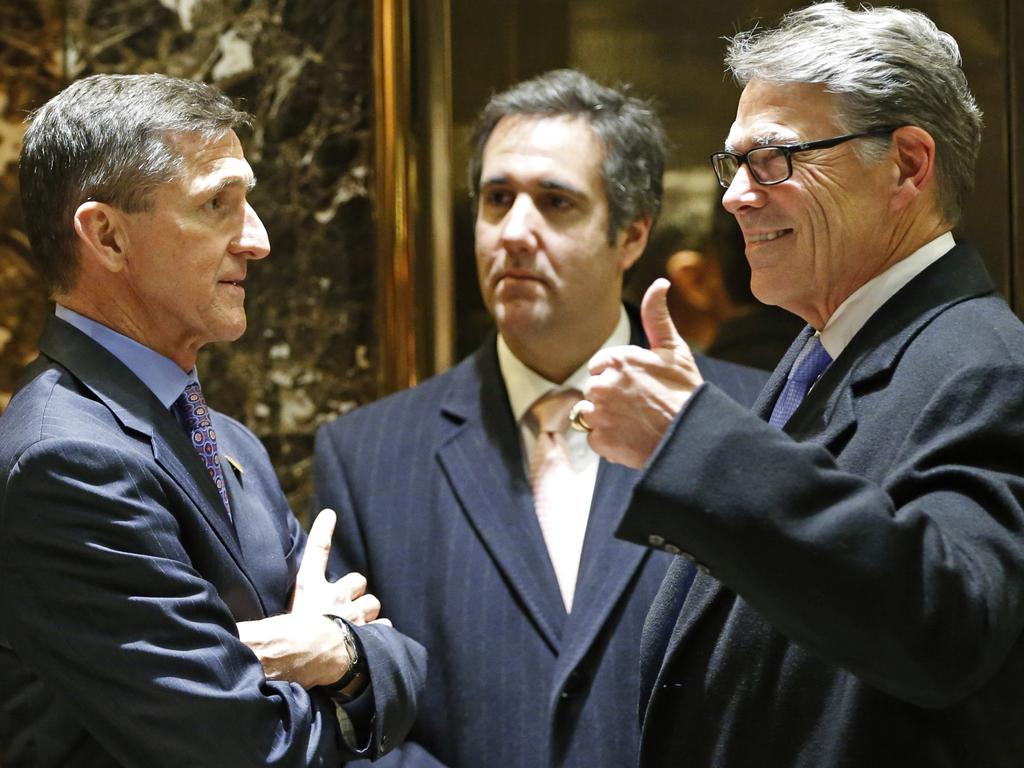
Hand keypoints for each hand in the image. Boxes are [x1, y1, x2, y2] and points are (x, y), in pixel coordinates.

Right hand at [237, 509, 387, 690]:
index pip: (317, 551)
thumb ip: (252, 625)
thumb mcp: (265, 625)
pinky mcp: (369, 632)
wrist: (305, 658)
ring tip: (357, 627)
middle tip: (346, 607)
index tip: (329, 514)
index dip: (323, 530)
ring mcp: (355, 613)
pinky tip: (371, 643)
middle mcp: (336, 595)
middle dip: (354, 591)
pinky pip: (383, 626)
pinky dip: (379, 633)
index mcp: (310, 588)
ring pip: (372, 603)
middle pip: (357, 580)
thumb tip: (229, 630)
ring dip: (367, 612)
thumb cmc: (282, 642)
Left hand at [582, 279, 702, 467]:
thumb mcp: (674, 349)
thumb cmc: (685, 393)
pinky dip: (607, 441)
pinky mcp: (599, 439)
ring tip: (633, 422)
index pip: (598, 366)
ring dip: (605, 418)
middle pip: (592, 389)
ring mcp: (599, 412)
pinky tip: (629, 438)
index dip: (617, 377)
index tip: (637, 387)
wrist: (692, 437)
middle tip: (638, 407)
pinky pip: (593, 438)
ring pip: (589, 413)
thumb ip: (658, 316)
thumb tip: (660, 283)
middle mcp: (603, 383)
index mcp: (617, 358)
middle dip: (609, 397)